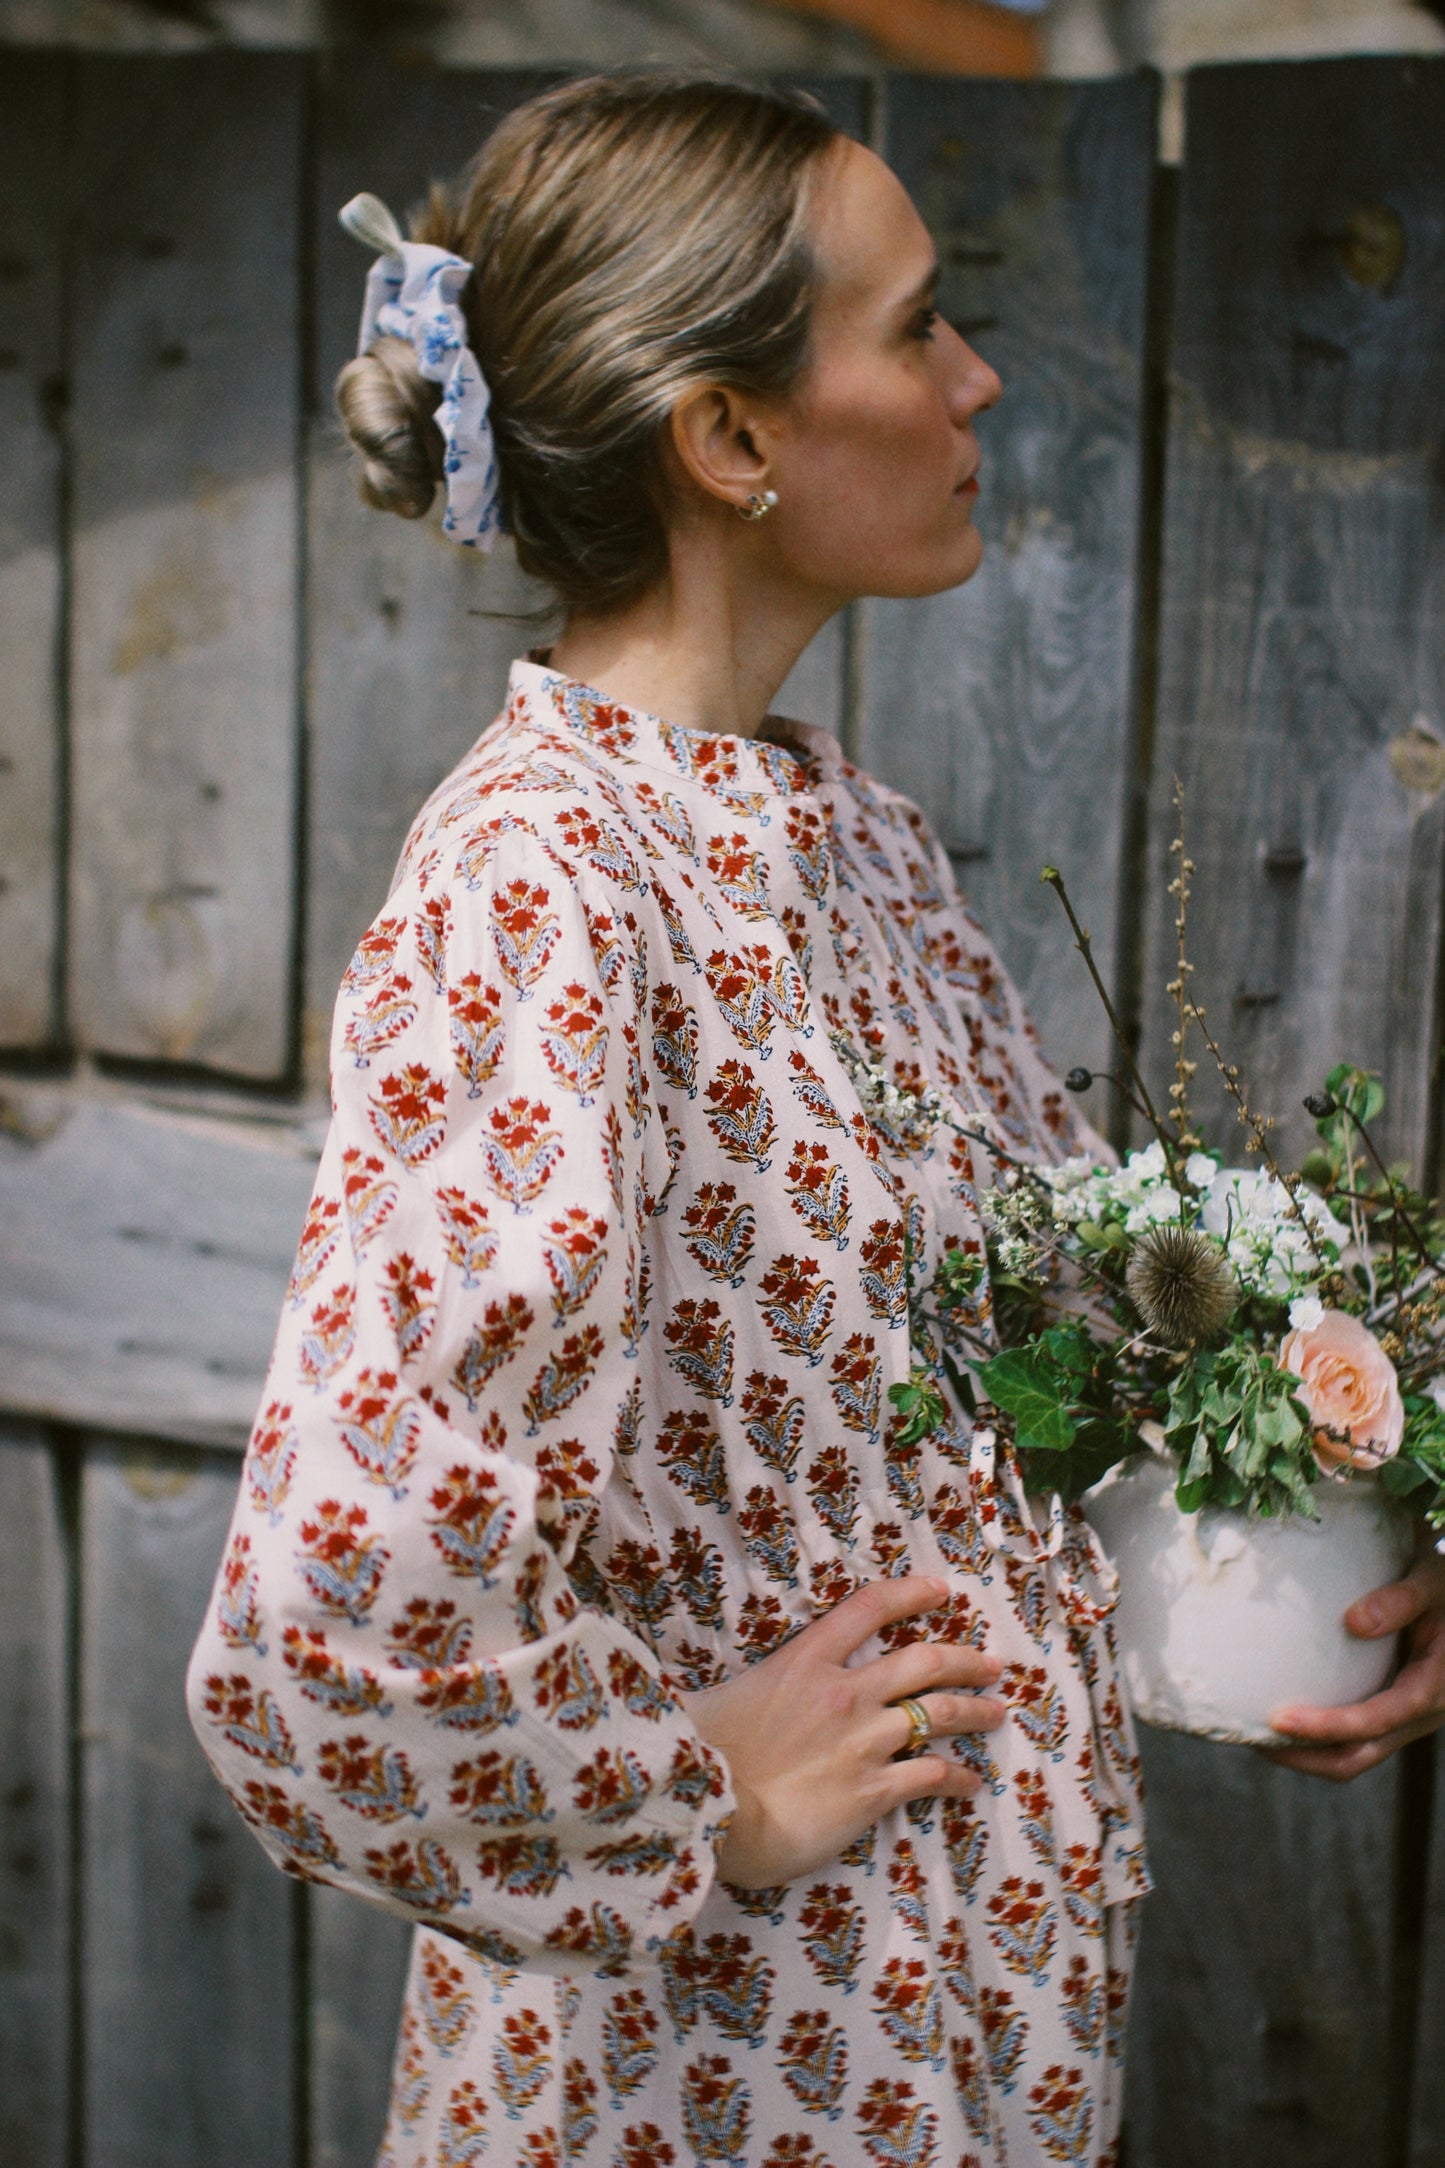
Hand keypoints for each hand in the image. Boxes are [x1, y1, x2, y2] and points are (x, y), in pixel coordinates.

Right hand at [678, 1574, 1002, 1886]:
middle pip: (924, 1661)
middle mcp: (844, 1692)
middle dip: (965, 1659)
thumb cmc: (702, 1753)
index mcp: (805, 1660)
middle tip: (991, 1663)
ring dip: (975, 1711)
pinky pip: (932, 1776)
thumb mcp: (718, 1696)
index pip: (869, 1608)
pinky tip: (972, 1782)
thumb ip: (742, 1686)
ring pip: (940, 1714)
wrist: (713, 1811)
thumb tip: (722, 1686)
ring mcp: (864, 1740)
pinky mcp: (874, 1790)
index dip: (911, 1594)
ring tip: (997, 1711)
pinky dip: (959, 1778)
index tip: (942, 1591)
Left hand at [1261, 1545, 1444, 1780]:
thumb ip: (1401, 1600)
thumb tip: (1354, 1622)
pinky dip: (1320, 1738)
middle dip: (1304, 1757)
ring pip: (1355, 1755)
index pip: (1375, 1721)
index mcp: (1432, 1689)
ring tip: (1258, 1736)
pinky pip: (1356, 1738)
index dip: (1326, 1726)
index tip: (1278, 1719)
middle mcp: (1421, 1715)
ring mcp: (1407, 1719)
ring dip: (1307, 1754)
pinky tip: (1286, 1715)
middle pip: (1357, 1757)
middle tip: (1254, 1739)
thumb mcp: (1432, 1582)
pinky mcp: (1394, 1711)